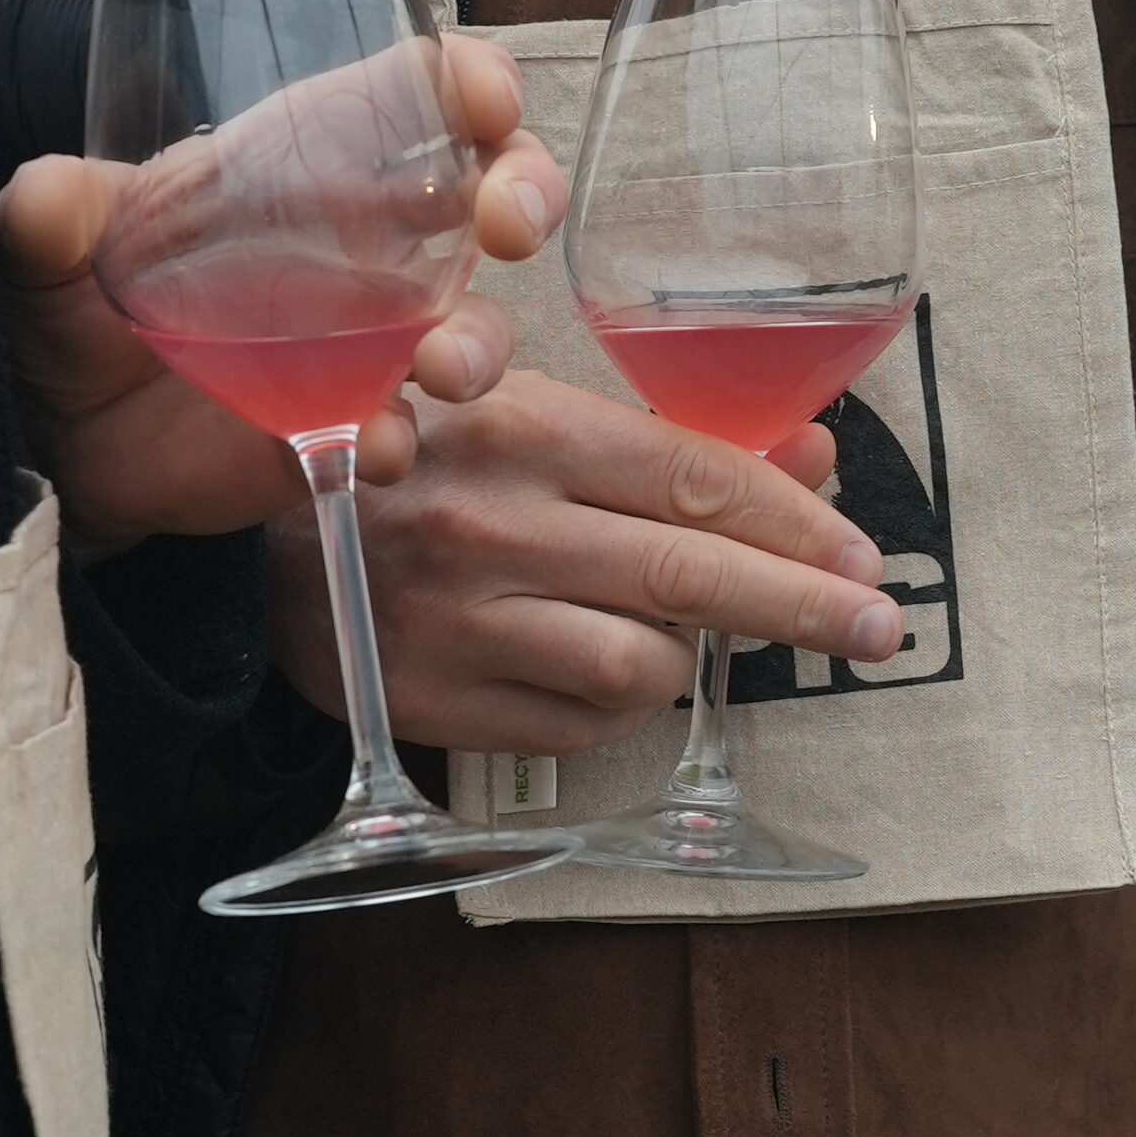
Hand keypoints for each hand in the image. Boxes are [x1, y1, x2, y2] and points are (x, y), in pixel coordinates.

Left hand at [0, 37, 566, 552]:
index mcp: (310, 162)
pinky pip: (403, 431)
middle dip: (527, 196)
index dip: (474, 83)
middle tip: (505, 225)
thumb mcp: (49, 241)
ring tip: (440, 366)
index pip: (422, 96)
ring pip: (475, 325)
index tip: (484, 100)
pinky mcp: (347, 426)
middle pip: (493, 196)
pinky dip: (399, 437)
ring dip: (479, 341)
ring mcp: (368, 343)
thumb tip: (43, 200)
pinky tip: (371, 443)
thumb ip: (51, 210)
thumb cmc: (72, 306)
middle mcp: (365, 245)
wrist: (56, 436)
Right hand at [269, 370, 903, 754]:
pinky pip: (583, 724)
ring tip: (685, 634)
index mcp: (525, 428)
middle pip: (690, 576)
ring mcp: (463, 621)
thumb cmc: (428, 462)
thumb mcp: (536, 411)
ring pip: (642, 667)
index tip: (863, 559)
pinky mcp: (438, 703)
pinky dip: (623, 705)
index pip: (696, 477)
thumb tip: (811, 452)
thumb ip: (672, 438)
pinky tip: (615, 670)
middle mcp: (495, 525)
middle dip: (803, 607)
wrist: (259, 549)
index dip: (797, 522)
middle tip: (876, 629)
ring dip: (689, 657)